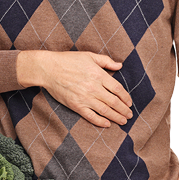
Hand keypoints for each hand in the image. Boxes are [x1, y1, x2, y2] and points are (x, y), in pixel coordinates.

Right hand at [17, 50, 132, 126]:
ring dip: (116, 117)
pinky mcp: (76, 105)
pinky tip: (107, 124)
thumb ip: (105, 61)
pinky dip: (100, 121)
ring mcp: (85, 98)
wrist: (48, 69)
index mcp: (98, 75)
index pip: (118, 89)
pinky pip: (91, 116)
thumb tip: (120, 65)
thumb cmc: (68, 60)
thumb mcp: (88, 55)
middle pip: (114, 102)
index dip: (126, 97)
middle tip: (130, 115)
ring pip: (105, 111)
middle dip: (124, 110)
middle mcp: (94, 88)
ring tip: (123, 121)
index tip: (129, 103)